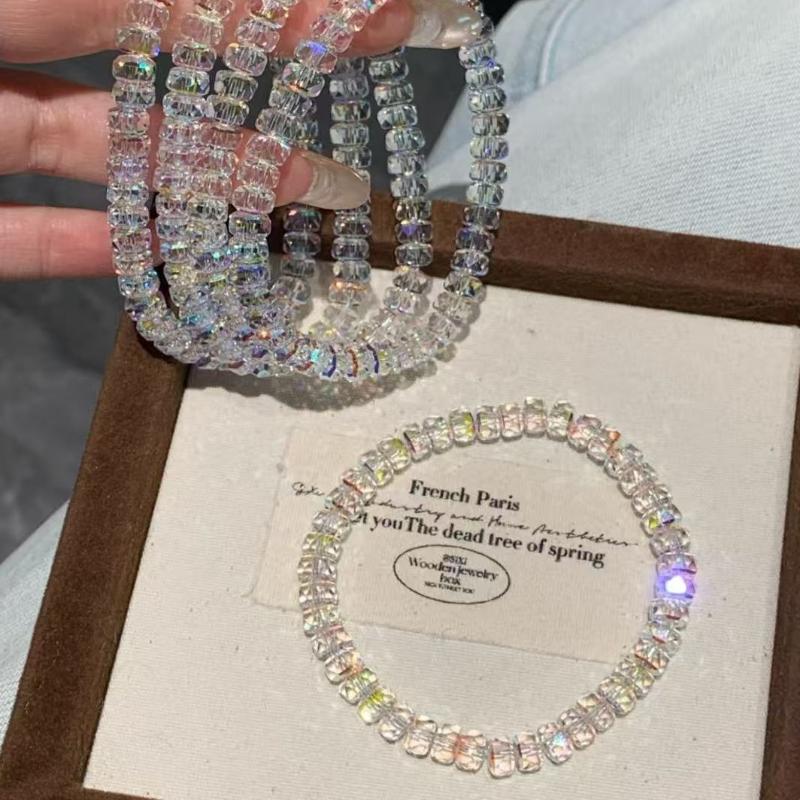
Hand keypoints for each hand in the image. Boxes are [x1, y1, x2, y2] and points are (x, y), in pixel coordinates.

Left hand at [0, 0, 481, 278]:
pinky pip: (36, 240)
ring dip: (213, 185)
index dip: (283, 5)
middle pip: (160, 69)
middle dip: (269, 88)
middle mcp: (0, 50)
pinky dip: (105, 257)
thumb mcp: (6, 2)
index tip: (383, 11)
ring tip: (313, 197)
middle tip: (366, 96)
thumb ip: (121, 0)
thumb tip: (260, 0)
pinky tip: (177, 271)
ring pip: (113, 162)